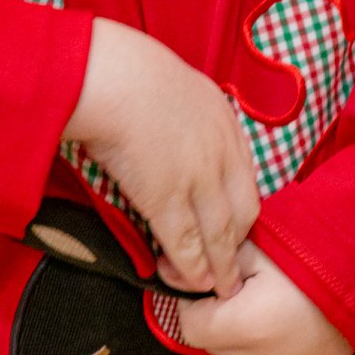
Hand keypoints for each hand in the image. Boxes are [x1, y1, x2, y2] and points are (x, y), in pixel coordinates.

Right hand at [62, 18, 259, 297]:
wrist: (108, 76)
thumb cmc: (123, 67)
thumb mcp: (171, 78)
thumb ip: (182, 108)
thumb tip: (167, 124)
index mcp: (222, 117)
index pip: (246, 173)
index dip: (238, 205)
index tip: (230, 223)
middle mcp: (220, 150)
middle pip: (244, 209)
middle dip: (237, 241)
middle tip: (226, 262)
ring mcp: (198, 177)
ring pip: (220, 234)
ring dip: (219, 266)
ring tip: (215, 286)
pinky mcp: (168, 199)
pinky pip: (187, 243)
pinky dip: (191, 267)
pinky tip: (188, 280)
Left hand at [175, 240, 352, 354]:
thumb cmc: (311, 248)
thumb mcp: (256, 245)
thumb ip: (210, 262)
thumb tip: (166, 271)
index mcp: (252, 324)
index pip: (192, 325)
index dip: (197, 299)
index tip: (215, 280)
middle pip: (214, 344)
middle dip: (219, 315)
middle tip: (245, 285)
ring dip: (241, 335)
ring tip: (268, 302)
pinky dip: (265, 354)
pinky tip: (282, 325)